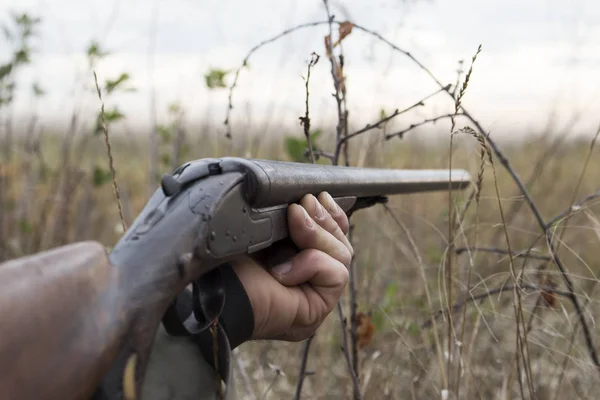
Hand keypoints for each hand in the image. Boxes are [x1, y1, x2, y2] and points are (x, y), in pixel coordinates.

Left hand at [231, 192, 352, 340]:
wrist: (209, 291)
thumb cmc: (224, 259)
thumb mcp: (263, 229)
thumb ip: (287, 217)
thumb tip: (312, 200)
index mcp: (296, 262)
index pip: (333, 238)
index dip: (332, 216)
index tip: (320, 196)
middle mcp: (308, 282)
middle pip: (341, 245)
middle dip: (324, 220)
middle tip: (302, 204)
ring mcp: (314, 298)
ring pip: (342, 257)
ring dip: (317, 234)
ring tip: (294, 220)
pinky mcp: (316, 309)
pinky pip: (336, 275)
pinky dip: (313, 262)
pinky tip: (280, 268)